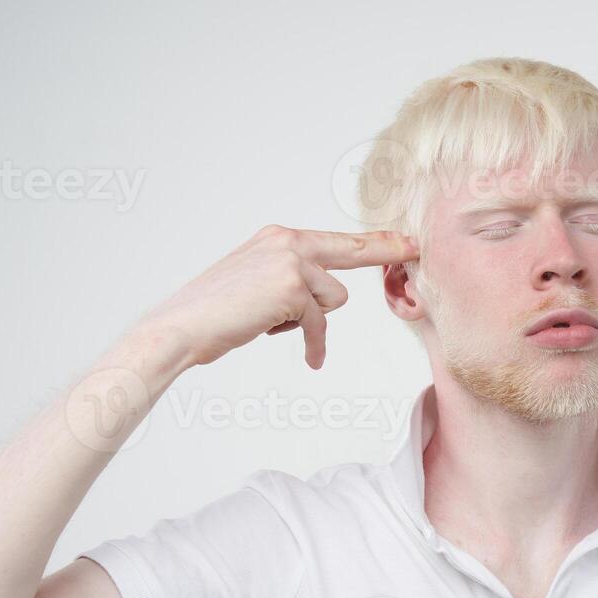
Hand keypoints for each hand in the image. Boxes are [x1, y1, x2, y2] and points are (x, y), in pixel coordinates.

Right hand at [140, 224, 417, 370]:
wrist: (182, 326)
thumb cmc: (214, 313)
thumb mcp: (255, 283)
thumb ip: (290, 278)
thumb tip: (321, 296)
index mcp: (278, 238)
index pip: (334, 239)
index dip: (372, 241)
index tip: (402, 238)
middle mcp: (286, 241)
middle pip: (350, 251)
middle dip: (384, 249)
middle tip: (415, 246)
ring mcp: (290, 262)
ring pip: (333, 298)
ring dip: (310, 320)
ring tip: (272, 323)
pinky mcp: (292, 289)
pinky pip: (318, 324)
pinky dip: (313, 344)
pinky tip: (310, 359)